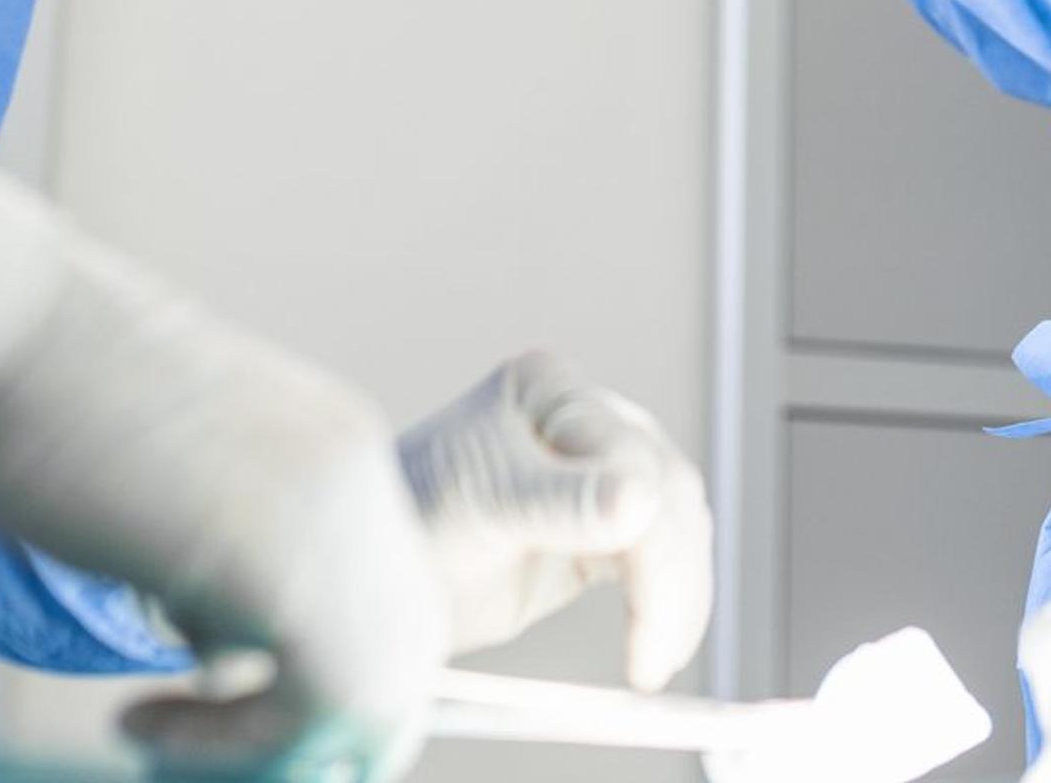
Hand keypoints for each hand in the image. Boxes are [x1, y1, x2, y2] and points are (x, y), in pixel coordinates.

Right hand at [0, 69, 444, 775]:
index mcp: (331, 449)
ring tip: (158, 738)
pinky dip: (230, 750)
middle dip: (310, 733)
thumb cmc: (34, 394)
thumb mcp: (167, 486)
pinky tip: (137, 723)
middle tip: (197, 749)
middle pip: (402, 656)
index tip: (223, 713)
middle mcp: (355, 476)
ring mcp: (332, 515)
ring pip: (371, 696)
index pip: (386, 602)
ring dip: (265, 750)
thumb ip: (223, 561)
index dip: (321, 682)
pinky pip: (315, 710)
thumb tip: (233, 656)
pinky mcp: (284, 563)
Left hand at [400, 350, 715, 685]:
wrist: (372, 576)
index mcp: (552, 390)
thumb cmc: (406, 523)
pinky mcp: (600, 528)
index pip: (631, 459)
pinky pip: (652, 560)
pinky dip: (664, 604)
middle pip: (667, 490)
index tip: (649, 613)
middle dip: (672, 576)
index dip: (650, 538)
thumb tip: (641, 504)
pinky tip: (654, 648)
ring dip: (678, 595)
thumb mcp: (479, 506)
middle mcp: (584, 421)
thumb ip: (560, 502)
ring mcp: (596, 472)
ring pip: (674, 526)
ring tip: (654, 661)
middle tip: (656, 653)